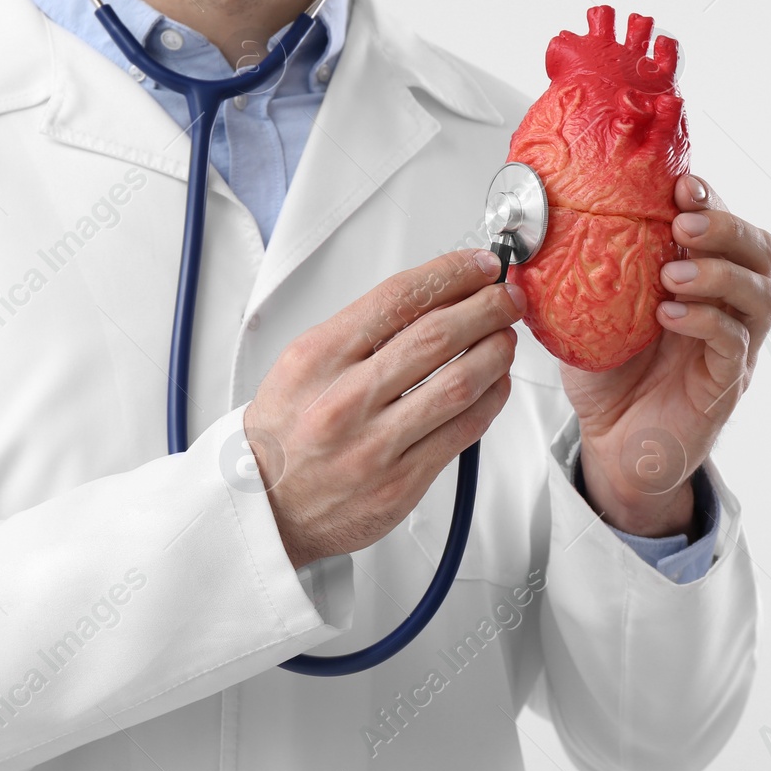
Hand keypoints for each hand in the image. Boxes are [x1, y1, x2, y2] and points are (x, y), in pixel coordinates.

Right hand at [243, 250, 525, 568]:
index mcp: (318, 358)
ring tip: (506, 336)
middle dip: (485, 307)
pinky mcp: (400, 483)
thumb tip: (435, 296)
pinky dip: (491, 400)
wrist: (265, 506)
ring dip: (495, 352)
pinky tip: (496, 383)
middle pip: (436, 336)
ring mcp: (374, 445)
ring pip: (459, 384)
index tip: (478, 265)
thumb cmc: (286, 432)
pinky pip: (462, 432)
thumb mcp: (303, 364)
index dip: (451, 274)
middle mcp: (344, 400)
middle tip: (506, 296)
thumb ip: (362, 332)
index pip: (398, 298)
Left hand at [563, 174, 770, 536]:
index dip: (711, 197)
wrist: (612, 440)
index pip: (726, 222)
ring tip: (672, 274)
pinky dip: (705, 321)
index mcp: (700, 274)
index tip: (680, 184)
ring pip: (760, 293)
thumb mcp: (591, 309)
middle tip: (683, 223)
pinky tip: (669, 315)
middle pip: (762, 250)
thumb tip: (533, 221)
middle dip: (726, 226)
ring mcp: (735, 343)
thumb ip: (581, 268)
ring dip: (719, 272)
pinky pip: (734, 342)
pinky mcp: (727, 381)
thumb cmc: (609, 372)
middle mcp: (728, 304)